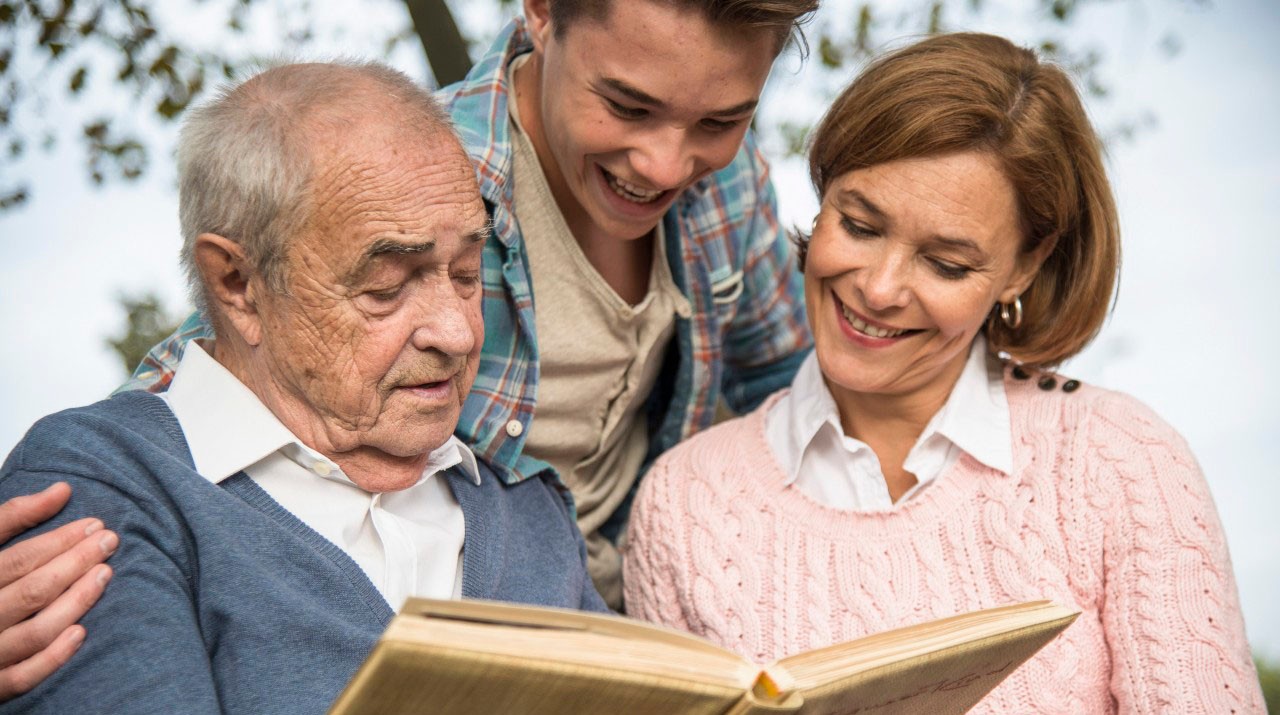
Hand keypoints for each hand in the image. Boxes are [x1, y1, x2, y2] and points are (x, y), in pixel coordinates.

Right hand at [0, 483, 116, 699]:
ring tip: (105, 574)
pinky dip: (52, 657)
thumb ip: (12, 517)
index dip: (59, 541)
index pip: (19, 559)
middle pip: (32, 591)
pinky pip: (23, 677)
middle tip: (109, 542)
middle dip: (75, 564)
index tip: (94, 524)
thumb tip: (61, 491)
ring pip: (34, 632)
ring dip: (75, 603)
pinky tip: (82, 632)